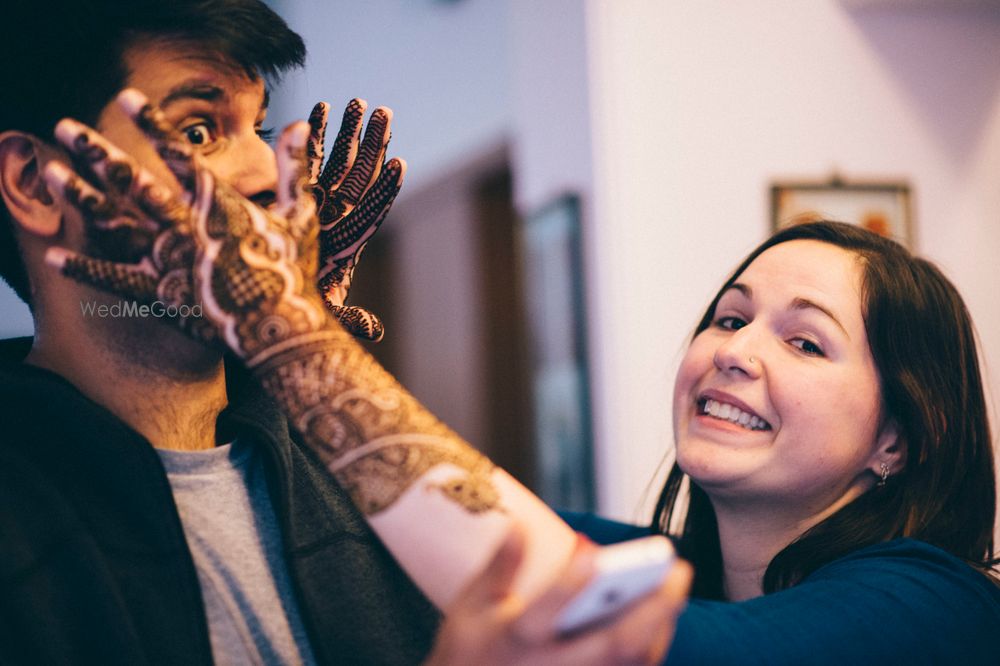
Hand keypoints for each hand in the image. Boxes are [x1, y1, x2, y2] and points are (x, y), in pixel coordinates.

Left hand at [42, 88, 374, 362]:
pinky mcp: (161, 295)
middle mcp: (185, 227)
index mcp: (218, 206)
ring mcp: (169, 260)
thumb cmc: (293, 272)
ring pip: (117, 223)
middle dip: (98, 153)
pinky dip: (85, 269)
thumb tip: (296, 123)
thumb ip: (293, 168)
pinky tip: (52, 256)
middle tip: (65, 126)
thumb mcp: (301, 215)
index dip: (152, 124)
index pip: (178, 155)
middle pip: (134, 183)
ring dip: (80, 198)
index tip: (124, 96)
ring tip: (49, 172)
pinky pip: (116, 279)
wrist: (281, 330)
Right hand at [306, 99, 401, 341]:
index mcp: (346, 245)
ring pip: (337, 162)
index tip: (401, 166)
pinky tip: (320, 108)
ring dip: (348, 132)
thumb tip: (375, 329)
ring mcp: (319, 203)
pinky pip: (306, 159)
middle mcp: (337, 219)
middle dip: (373, 146)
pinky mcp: (296, 194)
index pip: (371, 214)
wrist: (268, 298)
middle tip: (386, 114)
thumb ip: (347, 318)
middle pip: (360, 177)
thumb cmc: (294, 307)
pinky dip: (312, 135)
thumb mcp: (320, 314)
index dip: (385, 192)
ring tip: (358, 101)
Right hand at [425, 527, 692, 665]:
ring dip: (660, 625)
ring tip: (674, 584)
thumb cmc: (471, 649)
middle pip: (613, 644)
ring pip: (632, 662)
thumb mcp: (471, 606)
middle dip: (652, 606)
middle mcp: (551, 665)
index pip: (548, 610)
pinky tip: (659, 617)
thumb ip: (500, 566)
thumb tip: (520, 525)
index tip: (593, 552)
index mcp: (516, 638)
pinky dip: (651, 646)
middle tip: (679, 568)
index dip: (571, 583)